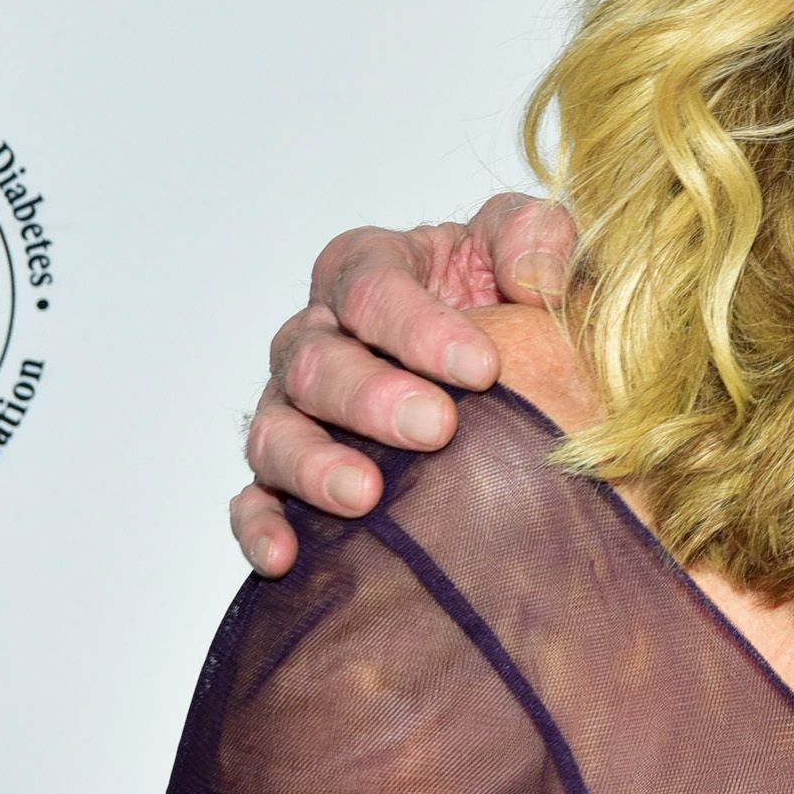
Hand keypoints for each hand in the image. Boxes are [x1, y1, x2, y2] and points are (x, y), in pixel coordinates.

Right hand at [229, 193, 575, 575]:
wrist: (515, 367)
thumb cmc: (515, 296)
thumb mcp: (536, 245)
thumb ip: (539, 237)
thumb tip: (537, 281)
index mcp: (372, 268)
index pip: (370, 285)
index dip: (419, 325)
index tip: (483, 367)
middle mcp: (319, 334)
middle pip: (316, 359)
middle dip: (373, 395)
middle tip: (435, 428)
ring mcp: (296, 407)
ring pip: (274, 430)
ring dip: (314, 464)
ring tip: (365, 496)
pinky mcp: (288, 474)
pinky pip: (254, 501)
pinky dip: (261, 527)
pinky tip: (287, 556)